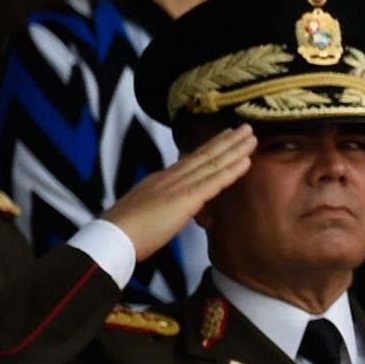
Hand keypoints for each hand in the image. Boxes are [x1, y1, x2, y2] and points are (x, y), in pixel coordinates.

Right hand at [101, 126, 255, 261]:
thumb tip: (173, 210)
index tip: (225, 137)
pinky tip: (246, 161)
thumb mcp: (147, 212)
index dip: (210, 148)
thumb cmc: (126, 231)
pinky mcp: (185, 198)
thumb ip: (164, 207)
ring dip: (234, 148)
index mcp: (161, 180)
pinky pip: (214, 181)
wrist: (113, 236)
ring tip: (250, 135)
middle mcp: (171, 177)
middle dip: (226, 141)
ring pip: (212, 162)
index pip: (191, 160)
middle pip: (204, 155)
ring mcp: (179, 185)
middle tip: (245, 127)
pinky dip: (231, 170)